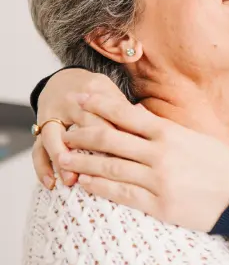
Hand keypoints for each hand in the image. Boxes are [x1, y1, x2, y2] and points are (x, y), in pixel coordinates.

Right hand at [33, 70, 122, 187]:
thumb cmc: (100, 96)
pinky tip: (51, 183)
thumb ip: (130, 114)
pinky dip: (42, 167)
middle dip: (89, 150)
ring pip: (52, 138)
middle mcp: (71, 102)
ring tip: (69, 181)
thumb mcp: (115, 96)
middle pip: (80, 127)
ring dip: (60, 160)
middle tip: (101, 173)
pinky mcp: (41, 129)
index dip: (118, 137)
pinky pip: (37, 149)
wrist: (65, 81)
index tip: (131, 159)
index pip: (108, 116)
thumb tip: (154, 127)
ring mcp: (53, 116)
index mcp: (95, 91)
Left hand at [58, 93, 228, 231]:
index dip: (98, 105)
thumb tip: (140, 117)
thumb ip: (167, 130)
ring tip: (65, 158)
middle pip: (111, 139)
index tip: (80, 99)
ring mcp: (159, 180)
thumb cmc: (223, 166)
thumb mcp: (196, 138)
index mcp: (170, 133)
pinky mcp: (160, 205)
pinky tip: (85, 183)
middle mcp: (161, 154)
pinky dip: (100, 187)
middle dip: (84, 134)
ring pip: (111, 167)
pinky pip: (122, 194)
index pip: (125, 114)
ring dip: (84, 161)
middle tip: (66, 132)